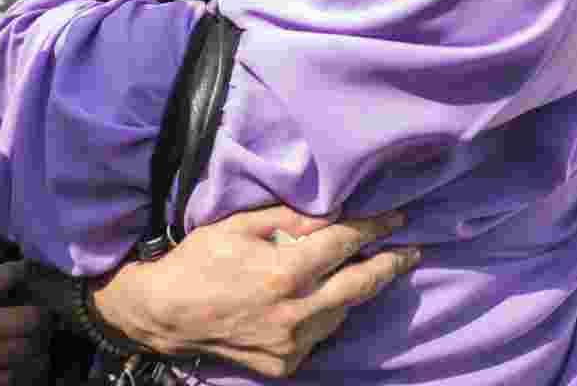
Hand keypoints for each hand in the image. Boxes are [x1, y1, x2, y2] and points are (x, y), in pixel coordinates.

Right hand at [0, 262, 46, 385]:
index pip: (8, 274)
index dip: (22, 271)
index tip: (26, 271)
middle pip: (32, 317)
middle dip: (40, 318)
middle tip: (42, 319)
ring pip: (29, 352)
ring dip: (33, 349)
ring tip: (35, 349)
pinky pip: (10, 379)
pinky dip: (15, 374)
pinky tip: (12, 371)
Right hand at [91, 206, 419, 377]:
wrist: (165, 314)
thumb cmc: (199, 260)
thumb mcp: (238, 226)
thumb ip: (289, 219)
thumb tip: (333, 211)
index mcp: (285, 272)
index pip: (344, 243)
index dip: (374, 227)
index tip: (397, 218)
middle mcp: (296, 312)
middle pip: (361, 285)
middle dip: (390, 265)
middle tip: (410, 252)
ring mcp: (292, 344)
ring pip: (343, 313)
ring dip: (355, 290)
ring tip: (364, 270)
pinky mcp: (285, 365)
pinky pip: (320, 335)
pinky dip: (327, 314)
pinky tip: (321, 299)